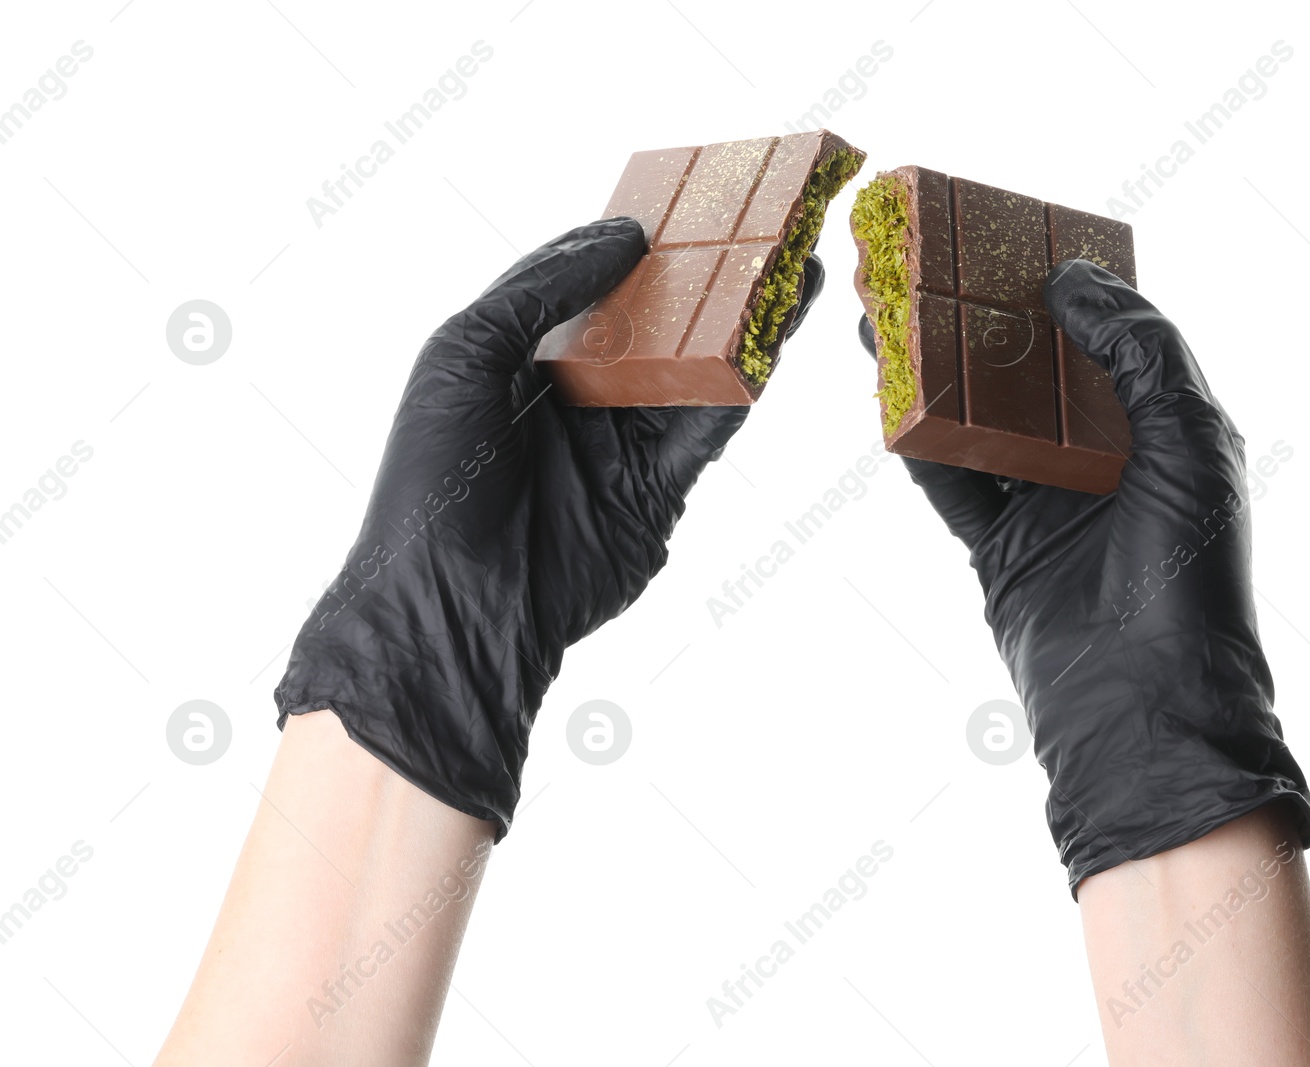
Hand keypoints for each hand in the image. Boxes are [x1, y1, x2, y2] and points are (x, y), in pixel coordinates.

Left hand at [276, 217, 824, 833]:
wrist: (458, 603)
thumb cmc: (436, 477)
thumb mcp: (465, 352)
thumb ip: (541, 288)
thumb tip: (619, 235)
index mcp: (520, 358)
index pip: (593, 285)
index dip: (640, 245)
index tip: (690, 202)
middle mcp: (576, 396)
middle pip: (656, 324)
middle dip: (708, 279)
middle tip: (765, 229)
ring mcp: (619, 444)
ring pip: (694, 370)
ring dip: (745, 324)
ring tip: (797, 272)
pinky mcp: (657, 491)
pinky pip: (708, 428)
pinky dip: (743, 385)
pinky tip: (776, 342)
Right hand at [858, 260, 1309, 894]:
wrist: (1144, 710)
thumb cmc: (1188, 578)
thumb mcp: (1188, 442)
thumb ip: (1138, 351)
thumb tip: (1075, 279)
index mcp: (1161, 424)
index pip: (1100, 332)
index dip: (1050, 282)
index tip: (996, 233)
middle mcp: (1103, 457)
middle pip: (1026, 368)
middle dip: (973, 316)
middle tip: (918, 264)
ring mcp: (1047, 503)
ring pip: (978, 417)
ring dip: (931, 368)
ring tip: (881, 312)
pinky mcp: (1000, 549)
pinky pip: (951, 481)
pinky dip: (917, 439)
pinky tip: (884, 394)